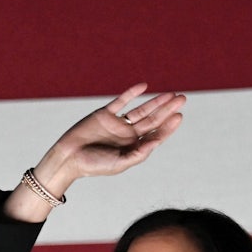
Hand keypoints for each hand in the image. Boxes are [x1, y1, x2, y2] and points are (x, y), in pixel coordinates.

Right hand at [3, 83, 184, 221]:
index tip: (179, 116)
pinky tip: (143, 86)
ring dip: (155, 101)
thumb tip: (157, 142)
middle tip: (182, 99)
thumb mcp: (119, 163)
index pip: (155, 134)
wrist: (68, 158)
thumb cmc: (93, 165)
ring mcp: (117, 123)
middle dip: (167, 109)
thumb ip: (139, 153)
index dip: (169, 126)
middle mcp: (127, 135)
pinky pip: (121, 101)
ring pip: (141, 109)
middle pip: (152, 120)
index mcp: (132, 148)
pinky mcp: (104, 114)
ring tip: (171, 94)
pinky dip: (131, 93)